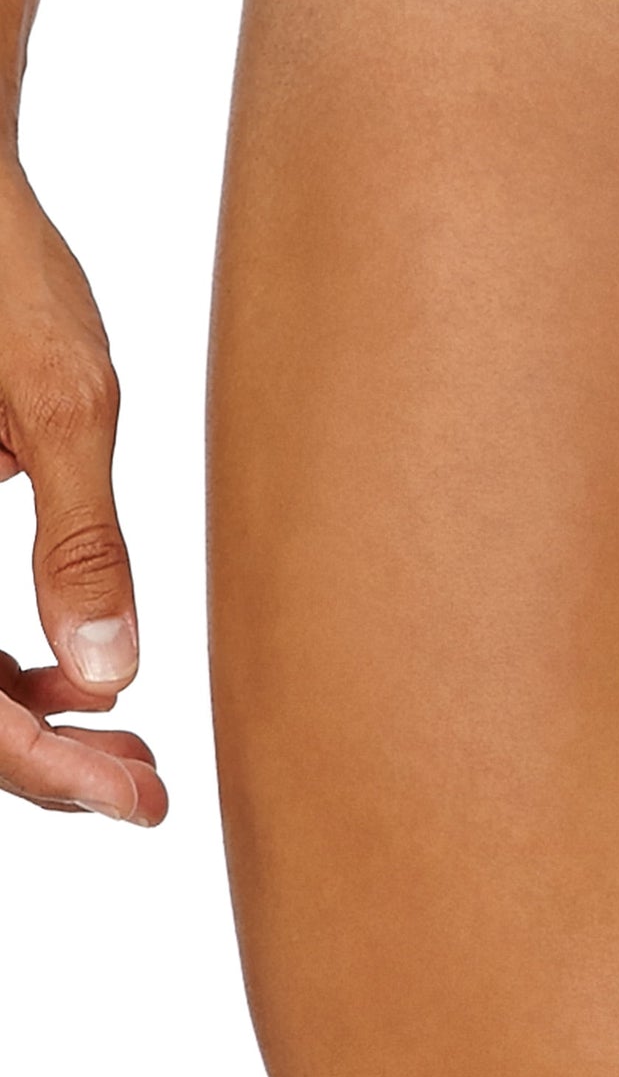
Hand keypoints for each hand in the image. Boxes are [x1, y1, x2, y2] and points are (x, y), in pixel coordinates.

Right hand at [0, 160, 164, 820]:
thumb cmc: (5, 273)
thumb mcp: (63, 401)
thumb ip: (81, 543)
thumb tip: (111, 678)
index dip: (43, 772)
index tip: (136, 803)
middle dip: (40, 765)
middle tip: (146, 792)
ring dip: (22, 725)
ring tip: (128, 754)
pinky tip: (75, 685)